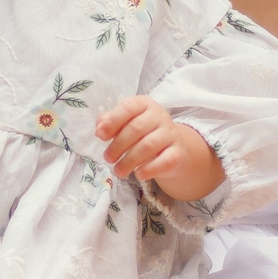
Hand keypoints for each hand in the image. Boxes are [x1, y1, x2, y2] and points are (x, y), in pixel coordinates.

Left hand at [94, 95, 222, 201]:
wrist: (172, 148)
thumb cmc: (143, 134)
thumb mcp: (126, 124)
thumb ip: (110, 122)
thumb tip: (99, 128)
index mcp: (144, 104)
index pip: (128, 107)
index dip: (113, 121)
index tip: (100, 136)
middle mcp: (160, 116)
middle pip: (136, 128)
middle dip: (118, 145)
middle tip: (108, 158)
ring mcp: (171, 134)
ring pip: (148, 146)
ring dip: (129, 160)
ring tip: (118, 171)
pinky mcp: (178, 153)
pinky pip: (164, 161)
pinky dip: (150, 169)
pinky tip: (138, 174)